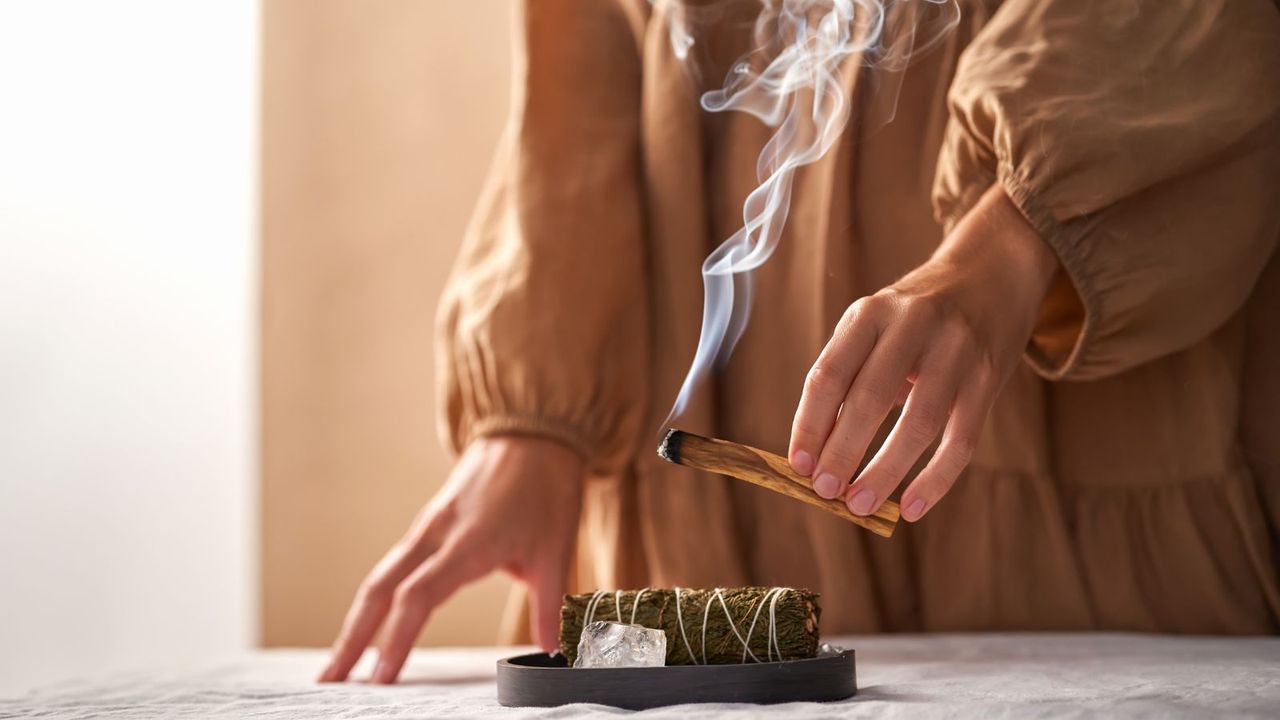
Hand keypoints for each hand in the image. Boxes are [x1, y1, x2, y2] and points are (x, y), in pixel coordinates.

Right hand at [318, 435, 583, 683]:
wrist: (534, 430)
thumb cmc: (546, 488)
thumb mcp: (556, 550)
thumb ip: (549, 607)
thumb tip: (553, 653)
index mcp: (468, 542)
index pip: (419, 596)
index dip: (397, 638)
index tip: (380, 678)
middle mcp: (437, 534)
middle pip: (379, 590)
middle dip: (351, 638)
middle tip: (328, 681)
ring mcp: (427, 527)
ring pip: (379, 577)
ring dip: (356, 621)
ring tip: (338, 663)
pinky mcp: (427, 524)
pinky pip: (392, 565)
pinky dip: (374, 599)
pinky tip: (367, 623)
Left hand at [788, 185, 1058, 521]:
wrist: (993, 272)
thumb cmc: (917, 314)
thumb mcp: (876, 324)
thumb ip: (850, 376)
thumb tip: (821, 449)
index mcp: (870, 313)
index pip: (828, 374)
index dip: (809, 423)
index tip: (797, 465)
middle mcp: (912, 325)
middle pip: (869, 399)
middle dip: (842, 453)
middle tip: (825, 492)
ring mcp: (956, 351)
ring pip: (918, 424)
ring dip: (885, 471)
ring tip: (861, 505)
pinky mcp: (988, 378)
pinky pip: (962, 439)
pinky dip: (936, 479)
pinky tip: (913, 507)